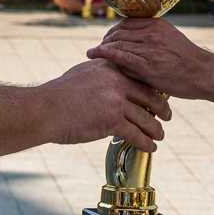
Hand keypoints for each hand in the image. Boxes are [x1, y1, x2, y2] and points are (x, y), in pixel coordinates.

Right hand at [39, 56, 170, 149]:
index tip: (159, 95)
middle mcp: (116, 81)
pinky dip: (145, 142)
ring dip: (155, 128)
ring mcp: (115, 100)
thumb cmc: (58, 95)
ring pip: (145, 117)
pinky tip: (150, 147)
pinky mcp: (112, 120)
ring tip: (160, 135)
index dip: (152, 88)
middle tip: (168, 115)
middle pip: (148, 95)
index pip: (139, 76)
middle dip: (162, 107)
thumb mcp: (82, 73)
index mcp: (110, 67)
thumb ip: (101, 74)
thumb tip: (111, 79)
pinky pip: (135, 133)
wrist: (44, 109)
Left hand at [88, 16, 213, 102]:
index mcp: (158, 25)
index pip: (127, 23)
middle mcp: (153, 33)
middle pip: (119, 32)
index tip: (106, 39)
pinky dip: (104, 54)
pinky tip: (95, 56)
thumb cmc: (189, 62)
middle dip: (105, 40)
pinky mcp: (148, 65)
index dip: (113, 31)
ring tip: (93, 54)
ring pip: (117, 43)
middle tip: (97, 48)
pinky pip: (120, 56)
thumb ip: (153, 38)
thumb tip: (133, 40)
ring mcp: (150, 49)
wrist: (205, 74)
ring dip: (102, 47)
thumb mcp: (172, 40)